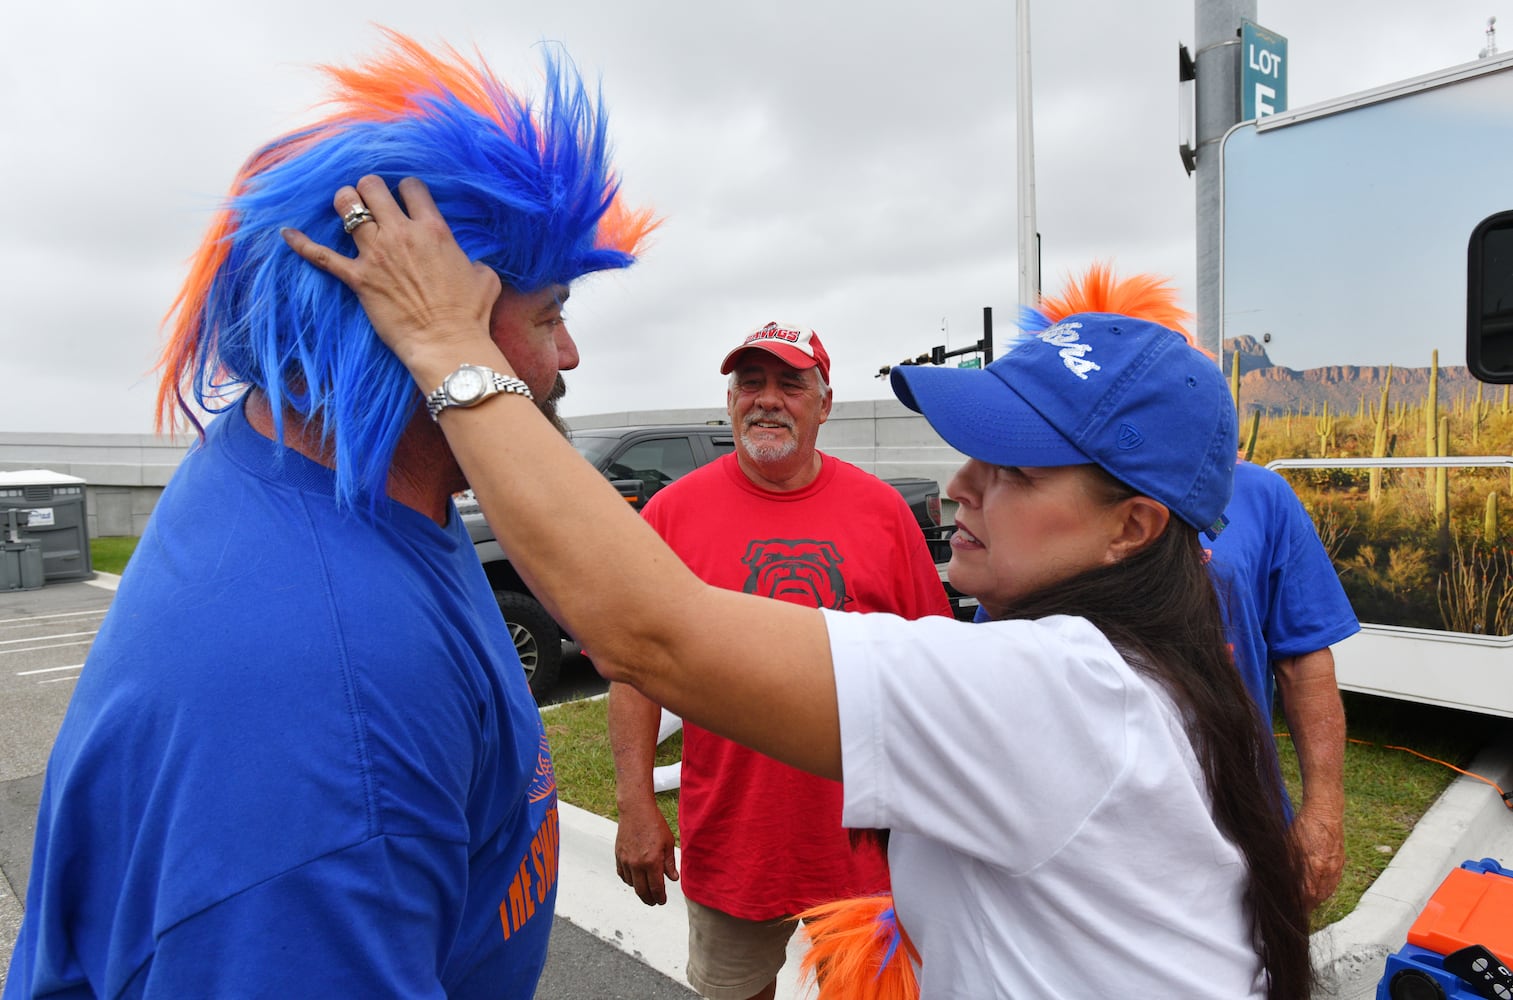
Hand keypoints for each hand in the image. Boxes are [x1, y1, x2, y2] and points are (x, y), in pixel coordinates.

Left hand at [281, 175, 503, 387]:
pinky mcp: (358, 278)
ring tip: (346, 207)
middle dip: (369, 189)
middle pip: (372, 188)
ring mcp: (376, 254)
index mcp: (433, 229)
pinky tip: (287, 233)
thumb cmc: (469, 313)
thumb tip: (469, 261)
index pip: (411, 187)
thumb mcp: (484, 276)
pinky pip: (322, 255)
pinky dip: (302, 243)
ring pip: (347, 208)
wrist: (447, 342)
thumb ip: (473, 258)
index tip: (406, 199)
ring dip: (345, 203)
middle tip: (371, 199)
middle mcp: (401, 233)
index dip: (407, 189)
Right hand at [614, 800, 678, 905]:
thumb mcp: (668, 842)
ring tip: (646, 890)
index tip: (662, 901)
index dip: (660, 897)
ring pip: (631, 884)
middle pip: (642, 891)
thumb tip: (673, 878)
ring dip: (639, 890)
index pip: (656, 888)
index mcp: (652, 861)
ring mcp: (626, 861)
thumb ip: (670, 863)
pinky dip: (629, 880)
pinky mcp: (618, 856)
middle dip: (649, 899)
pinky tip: (635, 880)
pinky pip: (622, 875)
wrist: (636, 810)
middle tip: (654, 902)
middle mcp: (637, 864)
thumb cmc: (654, 823)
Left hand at [1291, 805, 1344, 910]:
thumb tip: (1281, 882)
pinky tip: (1317, 891)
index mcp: (1314, 868)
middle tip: (1295, 908)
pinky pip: (1333, 884)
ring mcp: (1336, 869)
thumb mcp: (1288, 847)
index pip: (1304, 896)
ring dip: (1315, 900)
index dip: (1295, 904)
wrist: (1325, 813)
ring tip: (1305, 902)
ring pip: (1326, 893)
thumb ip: (1287, 867)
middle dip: (1305, 905)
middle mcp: (1327, 872)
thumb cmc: (1303, 827)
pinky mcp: (1341, 865)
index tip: (1288, 907)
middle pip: (1316, 898)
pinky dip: (1324, 891)